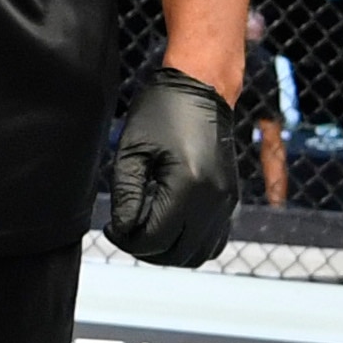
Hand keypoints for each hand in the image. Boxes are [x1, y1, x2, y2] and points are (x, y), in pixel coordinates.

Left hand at [105, 66, 239, 266]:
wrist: (202, 88)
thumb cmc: (164, 111)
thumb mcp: (133, 150)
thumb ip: (126, 195)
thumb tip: (124, 230)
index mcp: (188, 186)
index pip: (154, 239)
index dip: (127, 240)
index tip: (112, 227)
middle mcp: (213, 200)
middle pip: (176, 254)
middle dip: (145, 249)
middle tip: (125, 230)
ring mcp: (226, 202)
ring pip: (197, 254)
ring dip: (168, 251)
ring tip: (146, 229)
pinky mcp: (230, 200)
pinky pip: (214, 242)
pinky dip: (190, 245)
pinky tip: (169, 227)